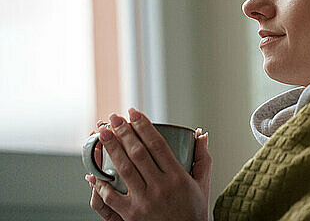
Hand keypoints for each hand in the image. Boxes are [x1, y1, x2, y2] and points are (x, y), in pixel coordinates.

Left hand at [85, 108, 211, 220]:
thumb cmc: (194, 212)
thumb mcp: (202, 184)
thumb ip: (202, 158)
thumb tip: (201, 134)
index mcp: (178, 177)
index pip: (157, 145)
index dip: (144, 126)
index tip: (134, 113)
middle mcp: (161, 188)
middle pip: (138, 153)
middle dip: (124, 132)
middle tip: (114, 117)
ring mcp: (145, 202)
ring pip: (124, 170)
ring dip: (111, 149)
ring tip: (103, 133)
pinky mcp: (131, 216)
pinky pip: (111, 198)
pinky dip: (101, 185)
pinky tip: (93, 173)